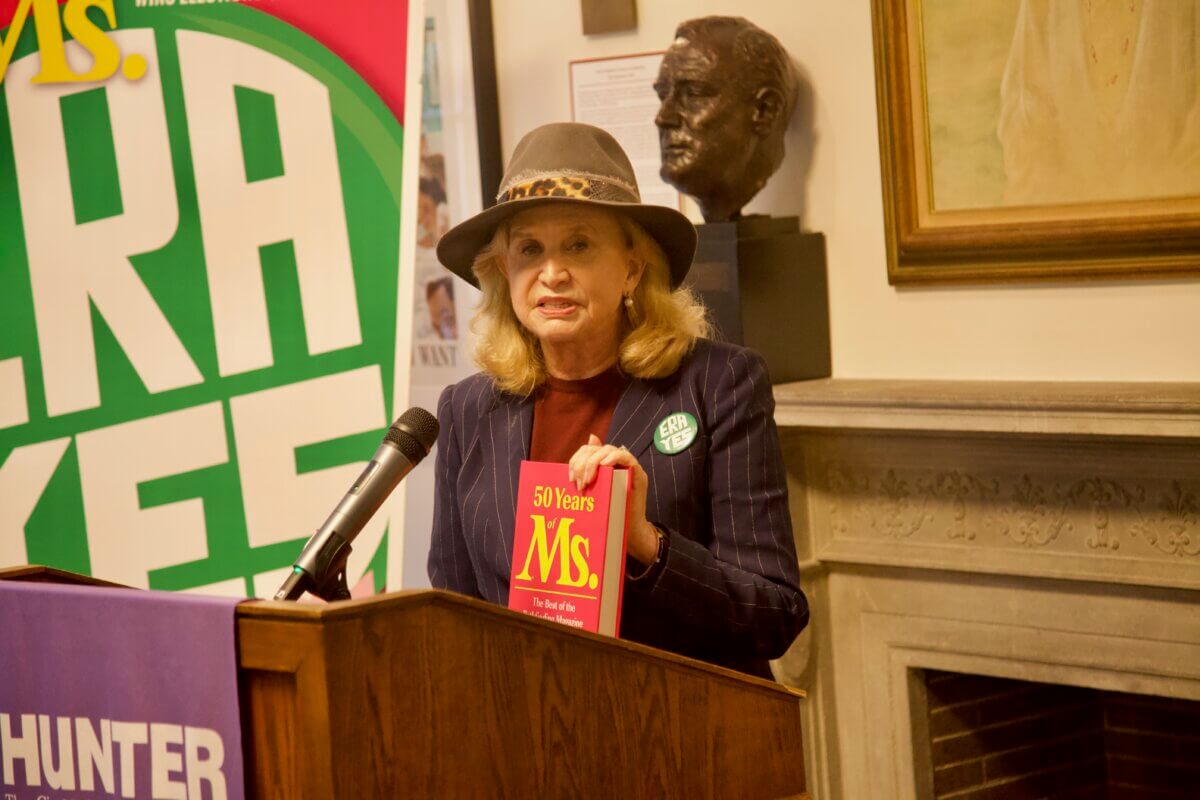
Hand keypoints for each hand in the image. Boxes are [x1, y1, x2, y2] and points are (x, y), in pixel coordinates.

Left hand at [568, 434, 658, 564]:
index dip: (576, 460)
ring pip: (609, 450)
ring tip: (588, 481)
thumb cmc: (610, 512)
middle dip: (583, 464)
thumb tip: (576, 453)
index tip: (570, 479)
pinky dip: (613, 458)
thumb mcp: (592, 492)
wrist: (629, 530)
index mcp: (604, 463)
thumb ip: (585, 475)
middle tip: (579, 484)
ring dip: (594, 463)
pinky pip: (626, 456)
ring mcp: (628, 466)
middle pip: (596, 449)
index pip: (588, 449)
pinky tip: (604, 466)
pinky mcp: (637, 472)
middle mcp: (616, 461)